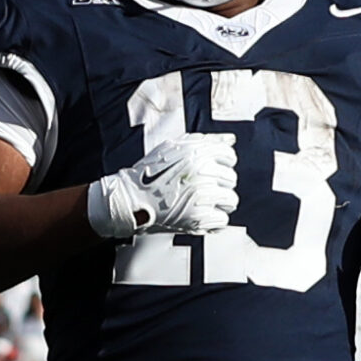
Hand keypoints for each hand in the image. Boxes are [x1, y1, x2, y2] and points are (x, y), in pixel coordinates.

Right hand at [87, 135, 239, 238]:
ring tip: (204, 204)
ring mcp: (201, 195)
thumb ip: (205, 141)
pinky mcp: (198, 217)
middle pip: (231, 179)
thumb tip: (231, 139)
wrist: (130, 199)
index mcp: (198, 152)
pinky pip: (222, 219)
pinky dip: (213, 220)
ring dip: (220, 203)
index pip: (229, 156)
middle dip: (220, 184)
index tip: (211, 171)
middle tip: (202, 190)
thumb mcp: (174, 148)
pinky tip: (201, 216)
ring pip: (231, 199)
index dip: (221, 164)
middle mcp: (202, 172)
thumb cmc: (149, 174)